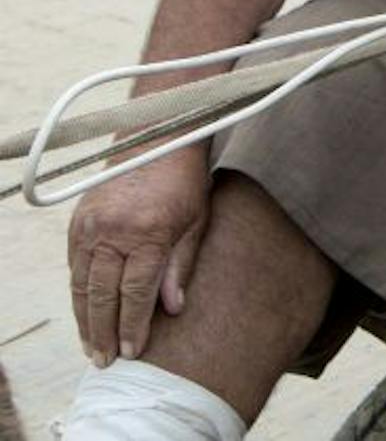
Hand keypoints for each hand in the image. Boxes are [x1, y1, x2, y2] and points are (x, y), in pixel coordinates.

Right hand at [68, 149, 208, 365]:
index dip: (132, 326)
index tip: (132, 352)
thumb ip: (181, 266)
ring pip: (81, 285)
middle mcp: (113, 231)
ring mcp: (90, 226)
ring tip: (91, 346)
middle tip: (104, 361)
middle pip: (102, 295)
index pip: (135, 292)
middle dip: (103, 332)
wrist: (156, 139)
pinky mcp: (78, 222)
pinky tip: (85, 312)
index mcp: (147, 232)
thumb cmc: (186, 182)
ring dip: (84, 319)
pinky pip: (74, 266)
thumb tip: (173, 310)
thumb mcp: (196, 222)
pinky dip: (78, 292)